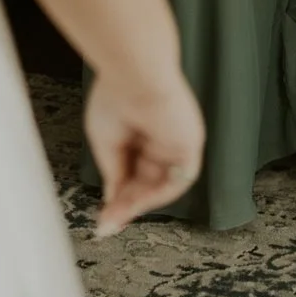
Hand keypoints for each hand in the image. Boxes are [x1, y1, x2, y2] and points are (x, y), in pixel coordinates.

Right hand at [84, 68, 204, 237]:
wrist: (134, 75)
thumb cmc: (117, 97)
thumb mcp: (106, 142)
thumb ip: (114, 173)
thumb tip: (112, 200)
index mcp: (139, 128)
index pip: (132, 169)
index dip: (119, 193)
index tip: (106, 215)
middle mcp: (160, 135)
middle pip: (147, 180)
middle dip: (128, 202)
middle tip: (109, 221)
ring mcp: (176, 139)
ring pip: (163, 182)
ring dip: (141, 202)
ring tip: (119, 216)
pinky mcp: (190, 142)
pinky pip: (181, 177)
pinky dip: (160, 194)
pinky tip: (139, 204)